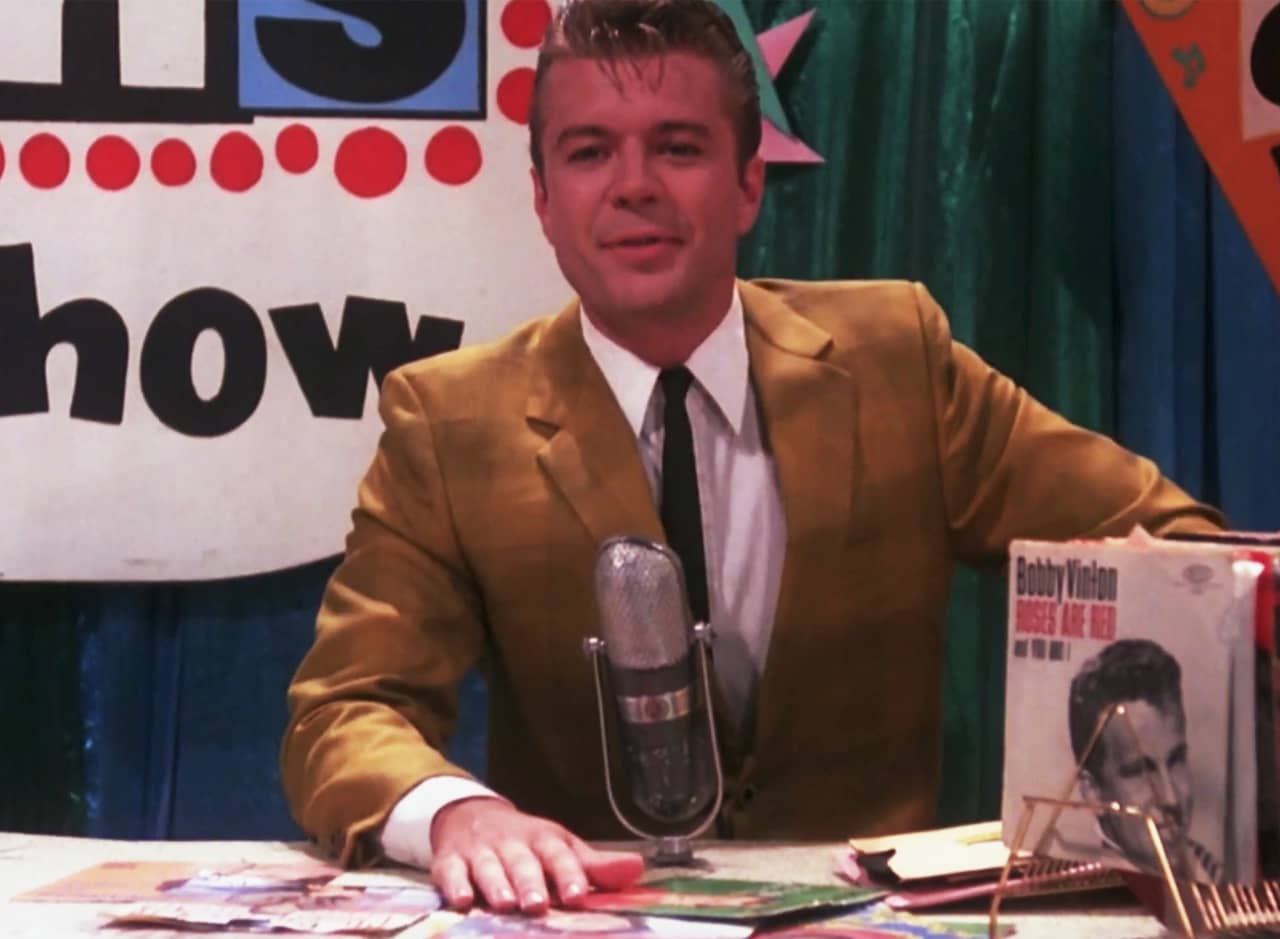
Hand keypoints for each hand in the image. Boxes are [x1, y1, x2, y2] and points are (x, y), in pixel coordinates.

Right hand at [430, 797, 643, 913]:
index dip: (569, 874)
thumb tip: (638, 869)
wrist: (472, 815)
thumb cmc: (527, 843)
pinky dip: (454, 884)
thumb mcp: (562, 847)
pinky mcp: (450, 860)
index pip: (559, 854)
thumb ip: (596, 866)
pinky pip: (450, 871)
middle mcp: (512, 843)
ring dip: (496, 884)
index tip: (578, 896)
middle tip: (538, 904)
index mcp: (544, 839)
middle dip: (530, 882)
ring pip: (488, 867)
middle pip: (522, 861)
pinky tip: (460, 900)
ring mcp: (480, 851)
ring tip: (505, 904)